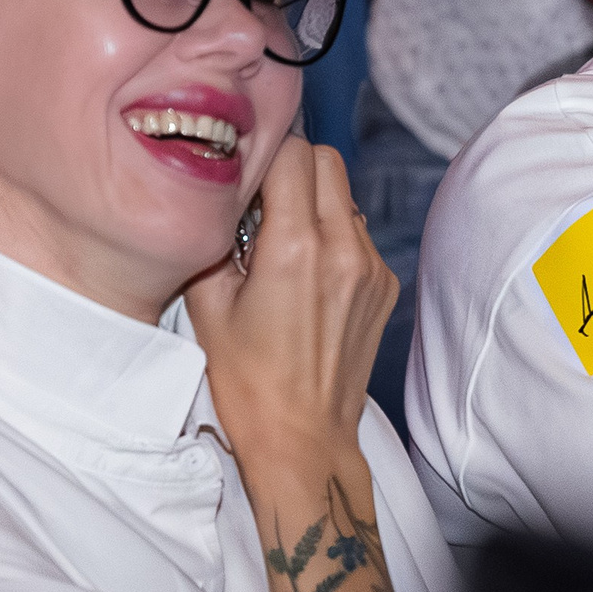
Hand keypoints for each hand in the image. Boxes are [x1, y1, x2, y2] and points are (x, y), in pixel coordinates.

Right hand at [184, 137, 394, 474]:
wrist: (302, 438)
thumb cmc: (247, 381)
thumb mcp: (206, 305)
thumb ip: (214, 237)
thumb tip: (222, 193)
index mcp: (296, 248)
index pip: (291, 152)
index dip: (261, 155)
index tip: (242, 178)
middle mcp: (343, 249)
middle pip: (326, 158)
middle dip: (290, 166)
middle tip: (260, 203)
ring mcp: (372, 267)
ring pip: (345, 193)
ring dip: (313, 199)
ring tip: (282, 244)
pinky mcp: (386, 284)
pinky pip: (358, 232)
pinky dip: (332, 235)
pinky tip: (307, 275)